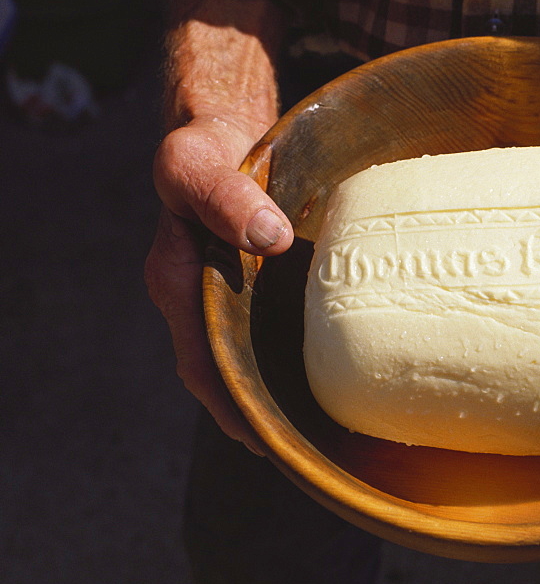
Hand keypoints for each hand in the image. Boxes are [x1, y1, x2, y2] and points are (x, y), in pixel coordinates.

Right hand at [145, 116, 291, 451]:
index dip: (228, 403)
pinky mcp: (247, 283)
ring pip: (243, 356)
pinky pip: (262, 330)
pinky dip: (282, 356)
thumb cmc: (205, 147)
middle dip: (252, 414)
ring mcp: (221, 294)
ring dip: (269, 391)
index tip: (262, 438)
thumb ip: (228, 197)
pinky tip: (318, 370)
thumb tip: (269, 238)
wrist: (221, 131)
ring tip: (311, 427)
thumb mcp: (202, 163)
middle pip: (222, 372)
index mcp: (177, 282)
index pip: (201, 360)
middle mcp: (196, 297)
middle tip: (295, 451)